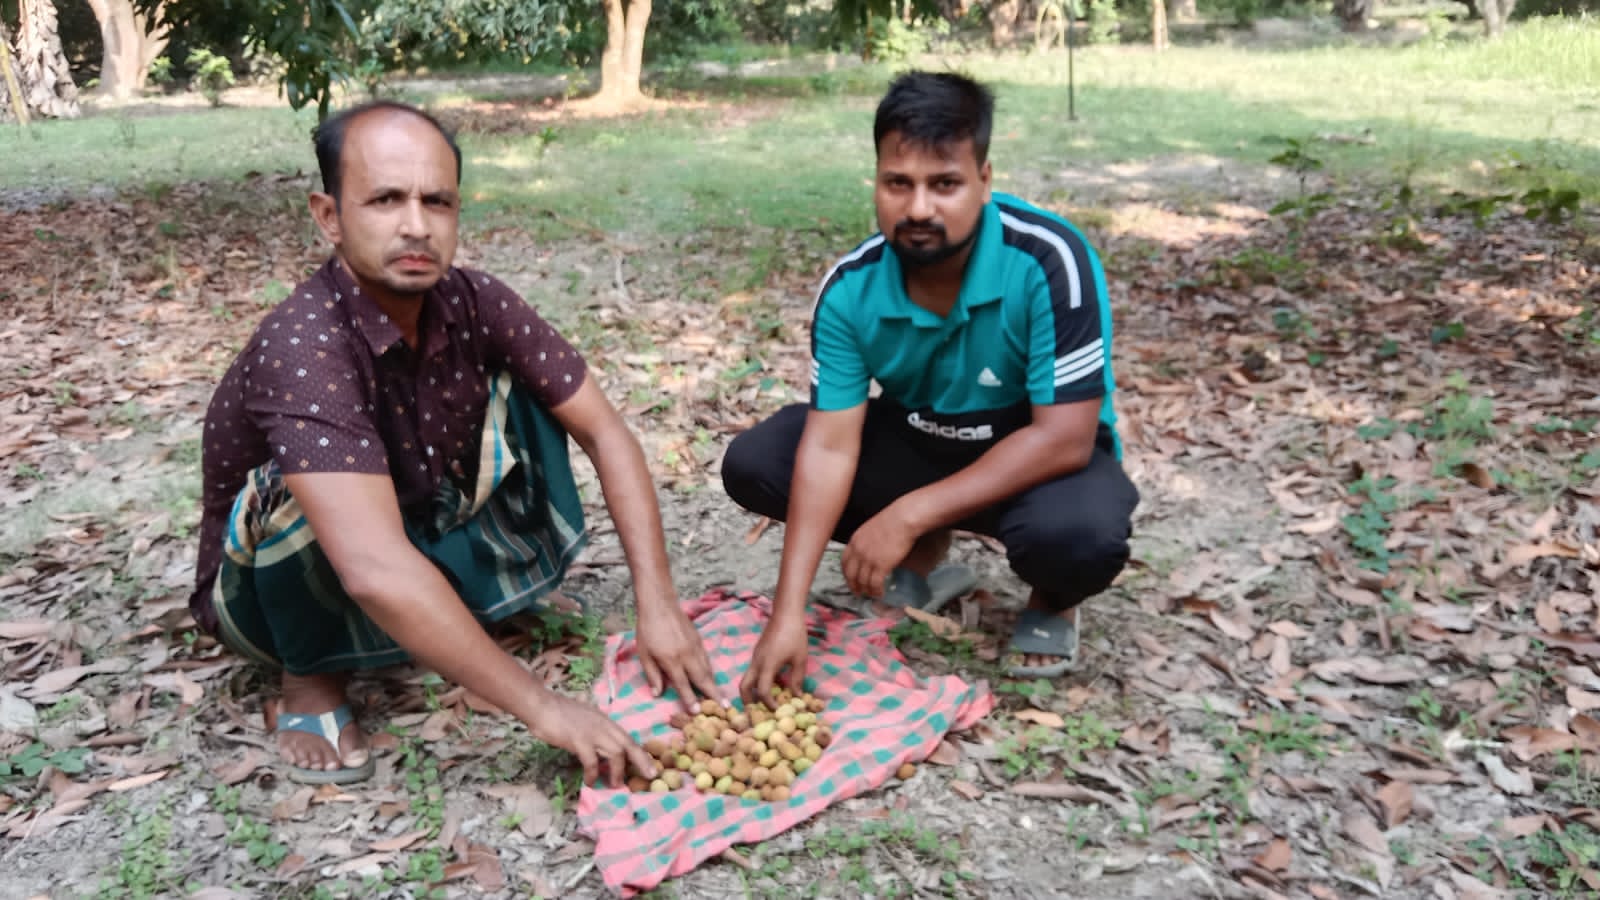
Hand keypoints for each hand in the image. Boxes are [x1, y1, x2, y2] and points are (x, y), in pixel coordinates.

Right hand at [526, 692, 656, 787]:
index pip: (628, 738)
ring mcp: (592, 732)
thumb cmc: (559, 712)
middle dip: (641, 761)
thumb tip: (600, 746)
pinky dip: (593, 773)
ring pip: (616, 753)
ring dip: (618, 772)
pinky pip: (592, 761)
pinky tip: (589, 781)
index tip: (649, 765)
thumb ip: (595, 730)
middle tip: (650, 776)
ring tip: (615, 785)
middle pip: (629, 744)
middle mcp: (604, 726)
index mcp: (605, 721)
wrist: (541, 706)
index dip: (640, 752)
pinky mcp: (579, 740)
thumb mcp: (585, 718)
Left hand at [635, 601, 720, 712]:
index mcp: (671, 660)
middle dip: (714, 694)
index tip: (698, 711)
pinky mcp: (699, 641)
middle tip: (725, 708)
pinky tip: (711, 677)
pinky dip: (710, 671)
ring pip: (708, 669)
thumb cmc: (648, 631)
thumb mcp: (644, 654)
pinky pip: (707, 660)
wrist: (660, 605)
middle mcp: (686, 656)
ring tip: (722, 697)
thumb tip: (657, 694)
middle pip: (703, 679)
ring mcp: (695, 647)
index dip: (690, 699)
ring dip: (714, 684)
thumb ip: (652, 675)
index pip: (683, 684)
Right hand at [740, 609, 809, 708]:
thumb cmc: (795, 635)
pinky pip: (752, 671)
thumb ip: (797, 679)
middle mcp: (756, 663)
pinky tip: (769, 685)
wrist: (786, 613)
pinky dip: (756, 682)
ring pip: (746, 679)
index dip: (769, 704)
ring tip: (763, 702)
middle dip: (748, 702)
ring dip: (751, 692)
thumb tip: (797, 697)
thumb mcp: (800, 659)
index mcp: (767, 665)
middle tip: (758, 712)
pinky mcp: (757, 653)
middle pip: (744, 687)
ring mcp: (755, 657)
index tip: (777, 711)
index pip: (762, 691)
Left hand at [842, 506, 916, 598]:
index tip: (850, 579)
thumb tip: (869, 552)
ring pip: (862, 581)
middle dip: (853, 586)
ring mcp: (868, 559)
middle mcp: (858, 551)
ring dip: (866, 590)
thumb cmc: (892, 520)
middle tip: (858, 593)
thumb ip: (865, 541)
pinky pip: (875, 583)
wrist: (902, 519)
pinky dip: (876, 591)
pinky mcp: (881, 566)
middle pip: (850, 574)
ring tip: (871, 594)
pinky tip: (880, 593)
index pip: (844, 562)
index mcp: (854, 541)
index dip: (846, 573)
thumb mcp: (871, 529)